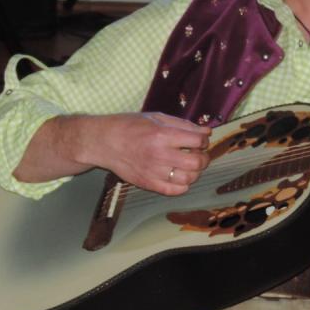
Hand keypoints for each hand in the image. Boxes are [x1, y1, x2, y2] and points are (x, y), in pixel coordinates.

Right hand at [85, 112, 211, 195]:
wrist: (104, 142)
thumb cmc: (129, 126)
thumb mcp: (156, 118)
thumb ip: (182, 125)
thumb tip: (206, 132)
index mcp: (162, 135)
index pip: (198, 141)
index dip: (204, 140)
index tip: (199, 140)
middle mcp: (160, 154)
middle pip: (197, 162)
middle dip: (204, 158)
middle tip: (198, 154)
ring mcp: (154, 171)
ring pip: (189, 179)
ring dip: (194, 172)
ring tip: (188, 166)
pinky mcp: (147, 183)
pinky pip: (174, 191)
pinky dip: (182, 185)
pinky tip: (178, 177)